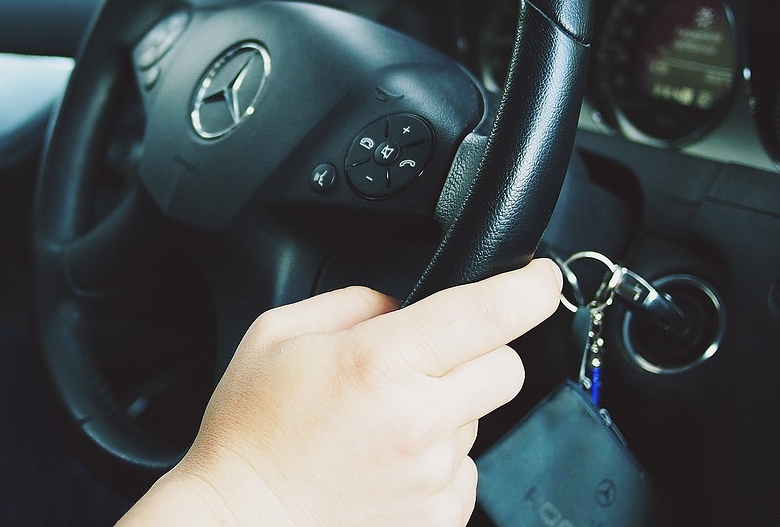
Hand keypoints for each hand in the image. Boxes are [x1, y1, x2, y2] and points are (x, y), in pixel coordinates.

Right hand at [117, 259, 561, 526]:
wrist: (240, 520)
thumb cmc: (250, 433)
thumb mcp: (278, 334)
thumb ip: (353, 302)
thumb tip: (401, 304)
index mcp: (380, 362)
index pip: (490, 312)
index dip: (530, 286)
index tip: (538, 278)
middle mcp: (418, 420)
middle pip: (506, 367)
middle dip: (476, 354)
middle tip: (422, 365)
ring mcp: (433, 476)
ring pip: (481, 418)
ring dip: (449, 410)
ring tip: (383, 425)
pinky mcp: (439, 517)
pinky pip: (466, 470)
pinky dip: (438, 460)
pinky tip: (387, 462)